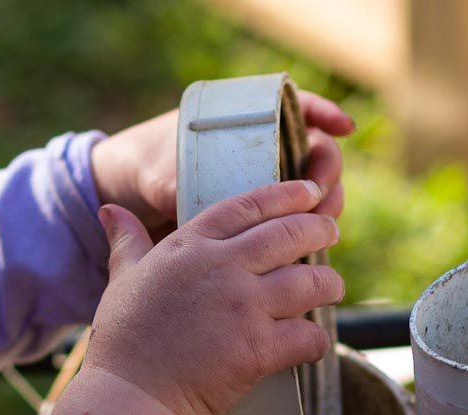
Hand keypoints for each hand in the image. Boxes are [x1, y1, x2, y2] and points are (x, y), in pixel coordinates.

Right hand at [83, 179, 344, 414]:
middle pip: (289, 234)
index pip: (249, 205)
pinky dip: (316, 340)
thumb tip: (111, 210)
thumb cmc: (123, 342)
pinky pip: (309, 336)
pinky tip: (312, 342)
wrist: (130, 397)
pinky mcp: (259, 349)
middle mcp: (221, 269)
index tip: (310, 193)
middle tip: (330, 231)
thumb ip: (127, 242)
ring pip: (310, 282)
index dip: (287, 195)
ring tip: (333, 287)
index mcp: (189, 247)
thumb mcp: (121, 280)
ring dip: (329, 284)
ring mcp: (243, 308)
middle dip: (319, 228)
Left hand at [90, 90, 354, 237]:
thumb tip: (175, 198)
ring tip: (321, 230)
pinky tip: (309, 254)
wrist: (125, 195)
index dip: (325, 113)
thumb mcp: (153, 174)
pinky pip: (292, 225)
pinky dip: (305, 236)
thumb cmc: (142, 167)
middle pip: (314, 155)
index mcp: (241, 122)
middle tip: (322, 199)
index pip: (296, 107)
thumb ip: (167, 185)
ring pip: (310, 192)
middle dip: (327, 175)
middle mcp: (259, 151)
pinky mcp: (259, 221)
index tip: (343, 127)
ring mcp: (262, 185)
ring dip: (323, 208)